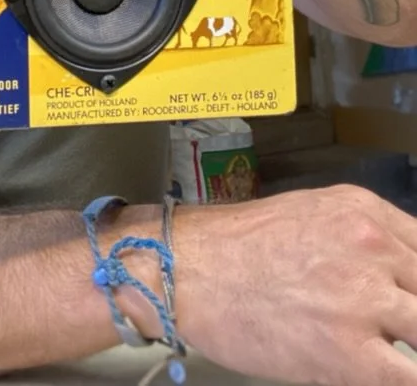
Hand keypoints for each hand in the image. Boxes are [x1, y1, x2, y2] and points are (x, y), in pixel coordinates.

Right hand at [165, 184, 416, 383]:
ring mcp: (366, 299)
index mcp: (364, 211)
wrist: (185, 269)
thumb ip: (361, 241)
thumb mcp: (308, 216)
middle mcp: (373, 246)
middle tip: (400, 328)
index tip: (409, 301)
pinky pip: (407, 378)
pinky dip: (402, 377)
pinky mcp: (349, 353)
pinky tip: (383, 374)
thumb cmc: (233, 246)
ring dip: (411, 343)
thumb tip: (395, 279)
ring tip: (388, 350)